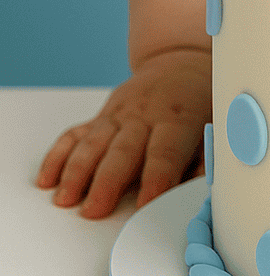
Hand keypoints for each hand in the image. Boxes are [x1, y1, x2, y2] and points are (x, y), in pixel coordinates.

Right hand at [36, 47, 210, 218]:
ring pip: (93, 142)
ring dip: (76, 171)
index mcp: (177, 119)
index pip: (165, 152)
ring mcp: (118, 115)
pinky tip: (47, 180)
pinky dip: (58, 156)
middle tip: (93, 211)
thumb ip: (208, 160)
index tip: (145, 205)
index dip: (156, 179)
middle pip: (122, 150)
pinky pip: (74, 135)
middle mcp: (144, 115)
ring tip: (65, 200)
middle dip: (106, 182)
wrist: (181, 64)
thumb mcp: (216, 125)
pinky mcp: (100, 116)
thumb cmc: (201, 102)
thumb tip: (204, 193)